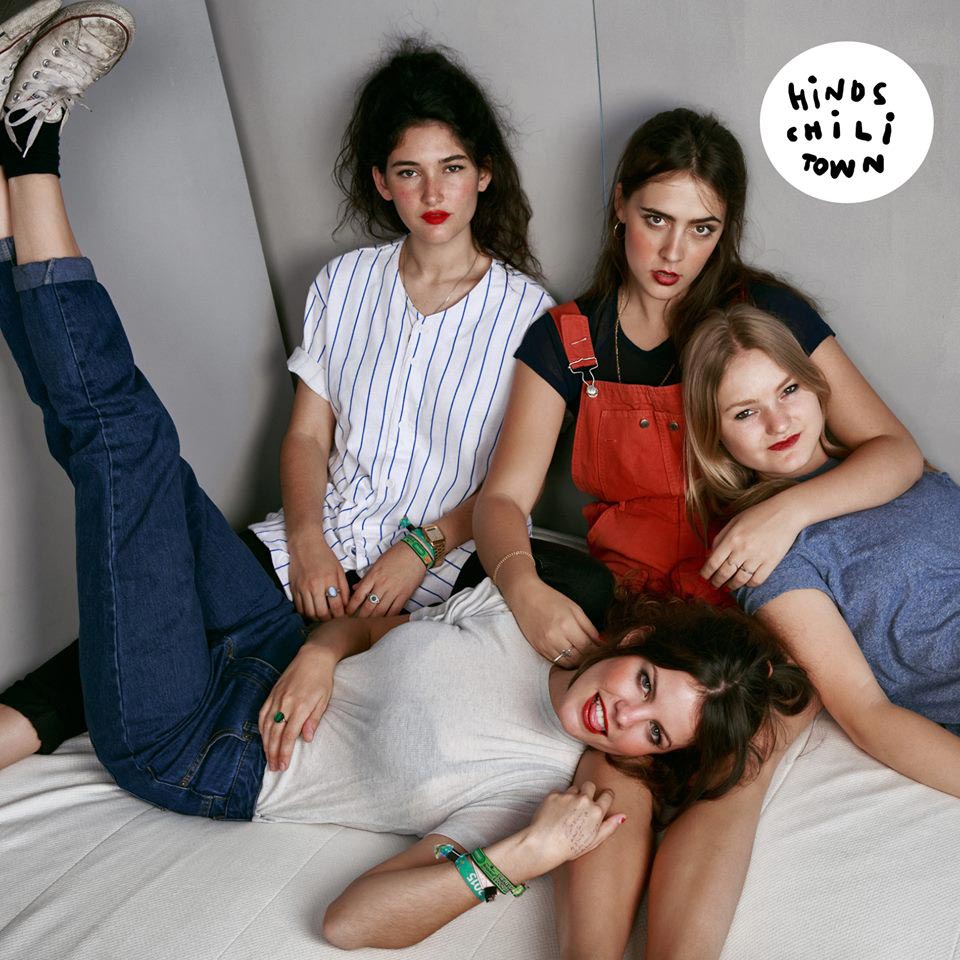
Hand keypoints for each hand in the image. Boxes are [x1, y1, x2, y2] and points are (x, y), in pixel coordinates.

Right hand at [258, 640, 336, 771]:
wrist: (313, 657)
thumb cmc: (322, 679)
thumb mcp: (324, 700)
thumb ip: (313, 720)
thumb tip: (306, 739)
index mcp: (300, 706)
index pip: (288, 735)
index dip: (284, 752)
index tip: (283, 766)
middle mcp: (285, 703)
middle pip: (275, 734)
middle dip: (273, 753)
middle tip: (274, 768)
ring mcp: (276, 698)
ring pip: (266, 726)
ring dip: (266, 744)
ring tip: (268, 758)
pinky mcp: (272, 693)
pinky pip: (262, 714)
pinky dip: (261, 728)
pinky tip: (263, 738)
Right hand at [287, 533, 349, 620]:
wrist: (305, 545)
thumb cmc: (324, 556)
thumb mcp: (339, 570)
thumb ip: (344, 588)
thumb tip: (347, 605)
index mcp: (328, 580)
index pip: (336, 605)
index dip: (341, 614)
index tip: (343, 616)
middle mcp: (314, 586)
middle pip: (322, 613)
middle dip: (330, 619)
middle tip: (333, 618)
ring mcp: (302, 588)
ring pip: (310, 613)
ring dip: (318, 618)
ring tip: (324, 616)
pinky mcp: (293, 589)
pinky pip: (300, 608)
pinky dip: (307, 613)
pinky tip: (313, 611)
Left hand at [346, 541, 426, 616]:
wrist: (416, 552)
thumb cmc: (396, 555)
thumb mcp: (377, 563)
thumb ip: (366, 577)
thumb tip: (355, 588)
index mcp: (374, 576)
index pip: (358, 595)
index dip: (351, 606)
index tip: (347, 611)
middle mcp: (382, 585)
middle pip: (368, 606)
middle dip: (360, 616)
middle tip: (356, 621)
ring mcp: (394, 591)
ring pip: (380, 610)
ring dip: (373, 618)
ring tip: (367, 623)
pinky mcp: (405, 595)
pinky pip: (395, 610)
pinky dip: (388, 617)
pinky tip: (384, 620)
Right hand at [505, 577, 599, 665]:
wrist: (525, 596)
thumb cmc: (551, 599)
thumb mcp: (575, 609)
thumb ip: (589, 627)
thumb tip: (601, 643)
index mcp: (567, 625)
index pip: (588, 647)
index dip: (597, 651)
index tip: (603, 650)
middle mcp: (555, 637)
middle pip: (578, 658)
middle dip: (589, 658)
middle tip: (595, 654)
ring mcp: (545, 645)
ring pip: (567, 663)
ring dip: (577, 661)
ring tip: (582, 654)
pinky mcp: (538, 649)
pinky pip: (556, 661)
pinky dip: (565, 660)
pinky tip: (569, 653)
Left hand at [525, 781, 622, 871]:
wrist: (544, 844)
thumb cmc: (570, 847)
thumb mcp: (594, 841)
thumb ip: (610, 826)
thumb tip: (623, 816)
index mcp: (596, 811)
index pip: (608, 794)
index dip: (605, 796)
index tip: (602, 799)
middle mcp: (584, 800)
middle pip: (590, 785)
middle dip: (588, 791)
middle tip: (581, 806)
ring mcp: (568, 796)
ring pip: (574, 788)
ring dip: (572, 796)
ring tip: (566, 814)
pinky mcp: (554, 794)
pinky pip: (559, 792)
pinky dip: (558, 800)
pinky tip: (555, 813)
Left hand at [702, 496, 804, 588]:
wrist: (786, 513)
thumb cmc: (758, 514)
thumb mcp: (734, 521)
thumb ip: (721, 537)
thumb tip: (710, 554)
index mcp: (732, 538)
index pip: (713, 562)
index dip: (706, 573)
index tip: (704, 577)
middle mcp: (743, 550)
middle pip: (724, 573)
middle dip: (716, 582)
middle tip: (714, 585)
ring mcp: (758, 557)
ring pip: (740, 579)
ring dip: (732, 585)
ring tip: (728, 586)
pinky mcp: (771, 562)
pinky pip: (757, 580)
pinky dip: (750, 584)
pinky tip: (746, 583)